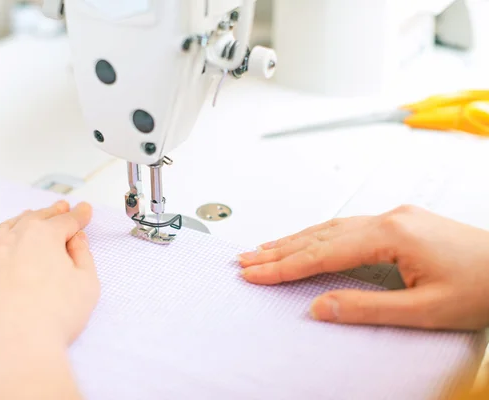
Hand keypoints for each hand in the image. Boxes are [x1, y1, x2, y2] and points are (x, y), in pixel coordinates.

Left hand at [0, 200, 98, 398]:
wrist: (9, 350)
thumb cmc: (52, 318)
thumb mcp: (87, 285)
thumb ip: (83, 256)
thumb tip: (76, 241)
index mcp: (43, 236)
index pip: (66, 221)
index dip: (79, 215)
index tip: (84, 211)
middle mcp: (12, 239)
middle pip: (35, 219)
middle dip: (51, 212)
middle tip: (62, 208)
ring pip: (5, 229)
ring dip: (21, 221)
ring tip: (30, 218)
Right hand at [237, 205, 488, 330]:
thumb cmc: (483, 286)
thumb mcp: (425, 310)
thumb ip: (366, 307)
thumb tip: (320, 307)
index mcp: (392, 234)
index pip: (322, 252)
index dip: (284, 266)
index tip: (254, 273)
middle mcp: (390, 218)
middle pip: (320, 234)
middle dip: (279, 249)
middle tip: (246, 259)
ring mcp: (395, 217)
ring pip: (332, 227)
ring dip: (296, 240)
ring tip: (265, 250)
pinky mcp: (401, 222)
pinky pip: (348, 227)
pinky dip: (320, 237)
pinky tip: (308, 241)